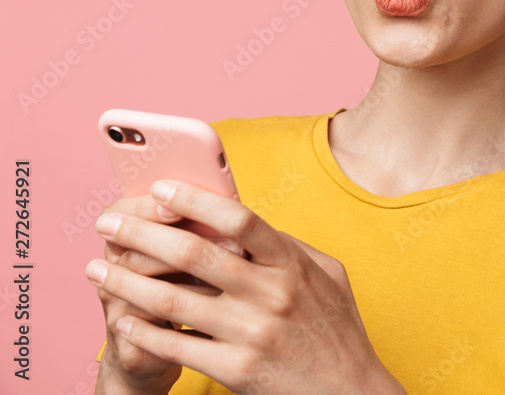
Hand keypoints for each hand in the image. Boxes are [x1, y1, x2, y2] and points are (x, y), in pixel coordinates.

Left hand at [85, 180, 404, 394]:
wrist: (349, 392)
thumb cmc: (337, 330)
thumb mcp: (328, 275)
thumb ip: (290, 245)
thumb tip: (244, 222)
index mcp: (292, 264)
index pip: (238, 219)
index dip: (195, 199)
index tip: (161, 188)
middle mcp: (271, 294)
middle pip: (193, 253)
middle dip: (141, 233)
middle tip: (108, 222)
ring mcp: (252, 333)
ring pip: (173, 300)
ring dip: (126, 283)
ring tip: (97, 271)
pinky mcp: (236, 369)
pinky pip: (177, 346)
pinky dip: (143, 332)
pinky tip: (122, 321)